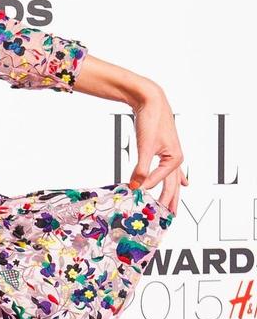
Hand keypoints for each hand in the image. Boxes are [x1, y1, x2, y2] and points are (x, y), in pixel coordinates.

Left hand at [125, 80, 186, 213]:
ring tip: (174, 208)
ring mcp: (172, 154)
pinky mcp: (165, 149)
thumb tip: (135, 187)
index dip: (145, 189)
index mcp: (174, 159)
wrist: (151, 100)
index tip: (135, 198)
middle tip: (169, 218)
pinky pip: (172, 169)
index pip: (158, 180)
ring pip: (173, 179)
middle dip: (170, 201)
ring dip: (173, 193)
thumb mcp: (144, 146)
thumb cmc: (150, 121)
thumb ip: (141, 169)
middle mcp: (176, 158)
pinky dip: (176, 178)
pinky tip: (184, 183)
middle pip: (173, 185)